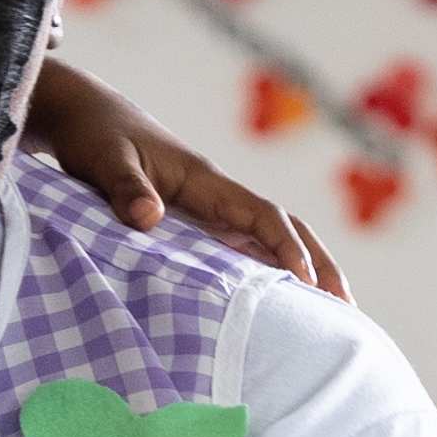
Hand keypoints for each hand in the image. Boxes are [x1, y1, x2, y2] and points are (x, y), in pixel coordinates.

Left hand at [21, 52, 346, 293]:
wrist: (89, 118)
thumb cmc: (97, 137)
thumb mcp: (104, 160)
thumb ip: (124, 188)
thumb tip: (149, 217)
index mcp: (206, 181)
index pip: (262, 215)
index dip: (285, 248)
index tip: (303, 283)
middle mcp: (219, 197)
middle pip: (286, 229)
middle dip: (320, 265)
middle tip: (347, 310)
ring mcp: (213, 211)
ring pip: (272, 242)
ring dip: (304, 273)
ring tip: (330, 318)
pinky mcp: (200, 224)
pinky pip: (246, 252)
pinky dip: (270, 276)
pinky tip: (279, 308)